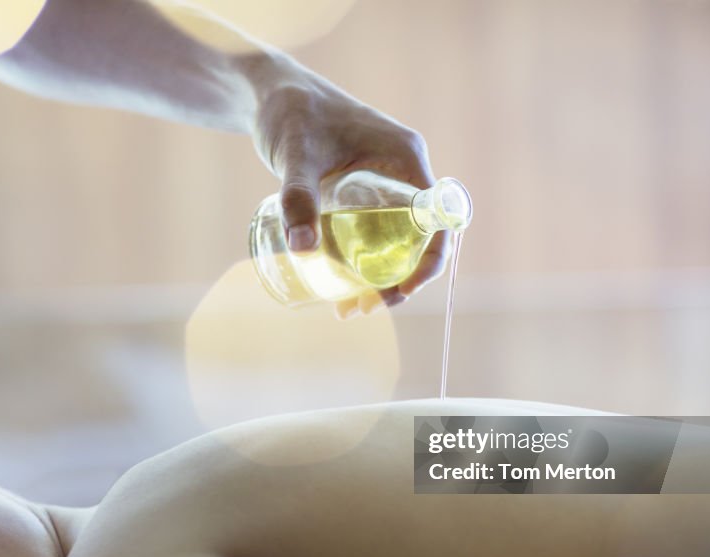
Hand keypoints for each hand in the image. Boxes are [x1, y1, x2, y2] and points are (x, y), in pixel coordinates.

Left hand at [252, 75, 449, 318]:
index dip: (429, 261)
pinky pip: (373, 233)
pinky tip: (336, 286)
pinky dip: (361, 262)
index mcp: (405, 159)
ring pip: (393, 241)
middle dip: (397, 280)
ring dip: (377, 278)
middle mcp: (402, 171)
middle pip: (417, 239)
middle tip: (363, 308)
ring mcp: (383, 182)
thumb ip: (297, 198)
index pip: (438, 219)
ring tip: (346, 310)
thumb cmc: (289, 114)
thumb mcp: (294, 156)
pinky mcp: (361, 191)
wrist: (271, 93)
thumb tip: (302, 249)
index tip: (402, 291)